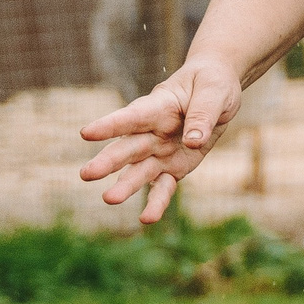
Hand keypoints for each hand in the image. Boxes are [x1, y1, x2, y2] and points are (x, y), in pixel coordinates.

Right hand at [78, 56, 244, 224]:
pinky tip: (147, 219)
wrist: (217, 92)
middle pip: (127, 148)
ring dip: (125, 186)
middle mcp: (152, 131)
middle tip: (86, 174)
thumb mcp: (214, 91)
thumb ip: (203, 113)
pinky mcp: (172, 168)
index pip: (132, 116)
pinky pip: (163, 188)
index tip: (86, 133)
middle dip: (108, 161)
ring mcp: (159, 152)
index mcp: (158, 106)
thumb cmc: (210, 84)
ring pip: (139, 171)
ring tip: (108, 199)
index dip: (110, 125)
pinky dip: (156, 203)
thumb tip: (193, 142)